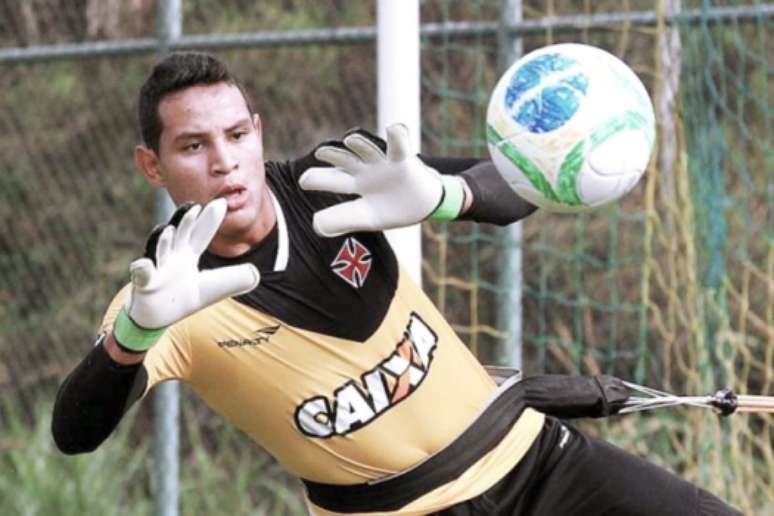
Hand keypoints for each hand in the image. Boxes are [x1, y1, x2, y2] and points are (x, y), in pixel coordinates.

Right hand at [114, 198, 259, 351]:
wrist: (155, 318)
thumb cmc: (183, 298)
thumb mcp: (213, 288)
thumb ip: (234, 279)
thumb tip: (254, 272)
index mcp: (188, 255)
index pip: (201, 234)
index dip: (210, 220)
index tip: (221, 203)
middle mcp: (172, 258)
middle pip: (179, 236)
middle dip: (184, 221)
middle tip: (193, 206)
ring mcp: (157, 270)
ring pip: (159, 252)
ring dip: (163, 241)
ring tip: (168, 229)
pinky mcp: (144, 286)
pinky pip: (142, 276)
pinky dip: (142, 270)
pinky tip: (144, 264)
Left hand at [298, 124, 465, 236]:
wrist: (426, 203)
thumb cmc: (393, 207)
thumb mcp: (367, 217)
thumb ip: (342, 220)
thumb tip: (315, 225)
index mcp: (355, 183)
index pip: (332, 179)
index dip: (316, 178)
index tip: (303, 181)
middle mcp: (366, 170)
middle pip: (347, 161)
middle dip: (334, 155)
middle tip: (320, 153)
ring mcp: (385, 164)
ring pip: (370, 150)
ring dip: (361, 144)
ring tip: (350, 139)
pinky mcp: (405, 161)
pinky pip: (400, 146)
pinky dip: (398, 136)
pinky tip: (394, 129)